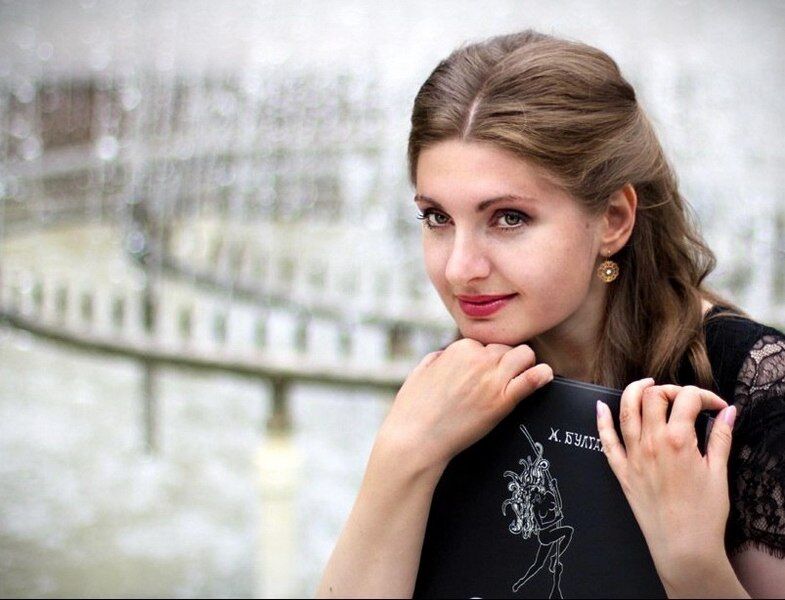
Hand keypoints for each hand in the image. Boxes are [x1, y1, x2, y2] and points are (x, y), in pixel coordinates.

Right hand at [378, 338, 553, 471]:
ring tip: (521, 377)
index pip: (486, 345)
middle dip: (504, 361)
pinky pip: (532, 379)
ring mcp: (492, 379)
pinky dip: (542, 375)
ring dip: (524, 364)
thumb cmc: (413, 409)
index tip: (482, 373)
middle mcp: (479, 359)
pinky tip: (545, 376)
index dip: (485, 359)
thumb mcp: (420, 371)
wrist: (416, 439)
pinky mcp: (503, 401)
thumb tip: (450, 355)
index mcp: (460, 348)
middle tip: (498, 380)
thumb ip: (439, 357)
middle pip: (506, 349)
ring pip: (524, 356)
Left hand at [596, 379, 738, 593]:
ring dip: (635, 391)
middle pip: (653, 396)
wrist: (684, 546)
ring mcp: (633, 456)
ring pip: (626, 410)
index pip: (687, 399)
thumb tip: (728, 411)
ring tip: (647, 385)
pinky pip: (605, 440)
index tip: (716, 406)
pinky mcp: (621, 471)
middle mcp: (651, 442)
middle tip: (684, 399)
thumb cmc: (704, 514)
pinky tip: (600, 406)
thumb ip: (721, 437)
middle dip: (671, 389)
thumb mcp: (719, 472)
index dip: (704, 396)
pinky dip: (601, 421)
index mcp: (678, 440)